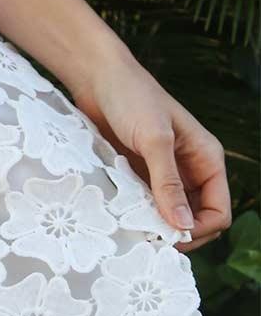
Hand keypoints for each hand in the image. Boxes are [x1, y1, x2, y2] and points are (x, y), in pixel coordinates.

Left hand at [70, 53, 232, 251]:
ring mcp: (163, 173)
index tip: (170, 237)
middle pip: (196, 219)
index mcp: (206, 159)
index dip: (200, 229)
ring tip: (134, 230)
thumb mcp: (154, 139)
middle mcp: (189, 170)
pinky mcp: (138, 173)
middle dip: (178, 233)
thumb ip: (168, 182)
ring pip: (168, 215)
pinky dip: (136, 214)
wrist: (96, 76)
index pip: (218, 211)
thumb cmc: (131, 97)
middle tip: (150, 239)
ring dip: (155, 226)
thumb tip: (183, 225)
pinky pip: (144, 204)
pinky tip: (121, 217)